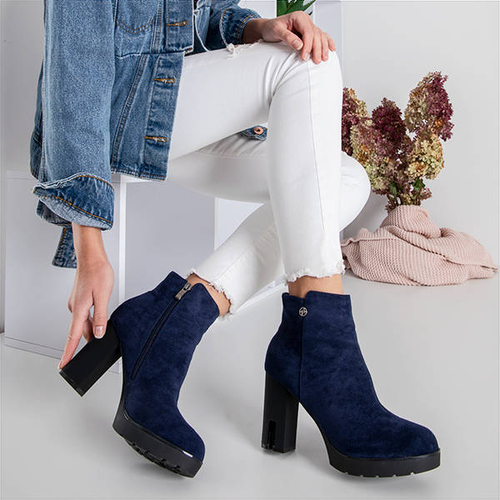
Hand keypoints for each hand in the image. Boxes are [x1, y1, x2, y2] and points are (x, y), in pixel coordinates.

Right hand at [58, 224, 113, 369]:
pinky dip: (91, 321)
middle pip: (79, 332)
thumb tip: (98, 333)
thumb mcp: (103, 296)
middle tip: (91, 355)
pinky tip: (100, 320)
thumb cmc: (98, 272)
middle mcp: (75, 308)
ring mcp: (77, 304)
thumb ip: (101, 316)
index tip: (63, 365)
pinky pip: (85, 316)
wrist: (92, 257)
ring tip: (102, 334)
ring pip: (84, 323)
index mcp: (79, 309)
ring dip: (91, 330)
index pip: (73, 336)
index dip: (68, 352)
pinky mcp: (81, 300)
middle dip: (85, 343)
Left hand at [246, 13, 335, 63]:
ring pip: (321, 36)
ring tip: (323, 59)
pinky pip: (322, 36)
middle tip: (316, 61)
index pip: (308, 32)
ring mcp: (309, 26)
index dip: (308, 45)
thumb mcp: (276, 31)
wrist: (268, 28)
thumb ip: (288, 37)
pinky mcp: (309, 32)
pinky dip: (328, 42)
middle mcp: (306, 20)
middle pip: (316, 35)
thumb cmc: (271, 29)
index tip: (304, 57)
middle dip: (317, 49)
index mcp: (299, 17)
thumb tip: (299, 45)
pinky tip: (332, 49)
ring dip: (324, 48)